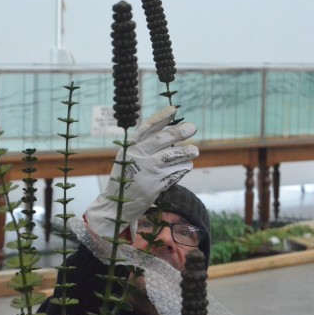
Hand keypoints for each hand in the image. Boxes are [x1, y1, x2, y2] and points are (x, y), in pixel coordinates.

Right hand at [85, 106, 197, 237]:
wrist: (118, 205)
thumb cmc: (126, 177)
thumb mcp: (129, 158)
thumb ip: (145, 146)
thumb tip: (171, 132)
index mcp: (130, 148)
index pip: (147, 128)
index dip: (161, 118)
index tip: (174, 109)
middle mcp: (138, 157)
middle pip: (162, 140)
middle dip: (179, 132)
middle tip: (192, 127)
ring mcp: (148, 171)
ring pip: (172, 157)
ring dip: (186, 152)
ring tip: (195, 150)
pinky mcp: (156, 186)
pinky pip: (175, 173)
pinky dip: (183, 168)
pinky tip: (187, 166)